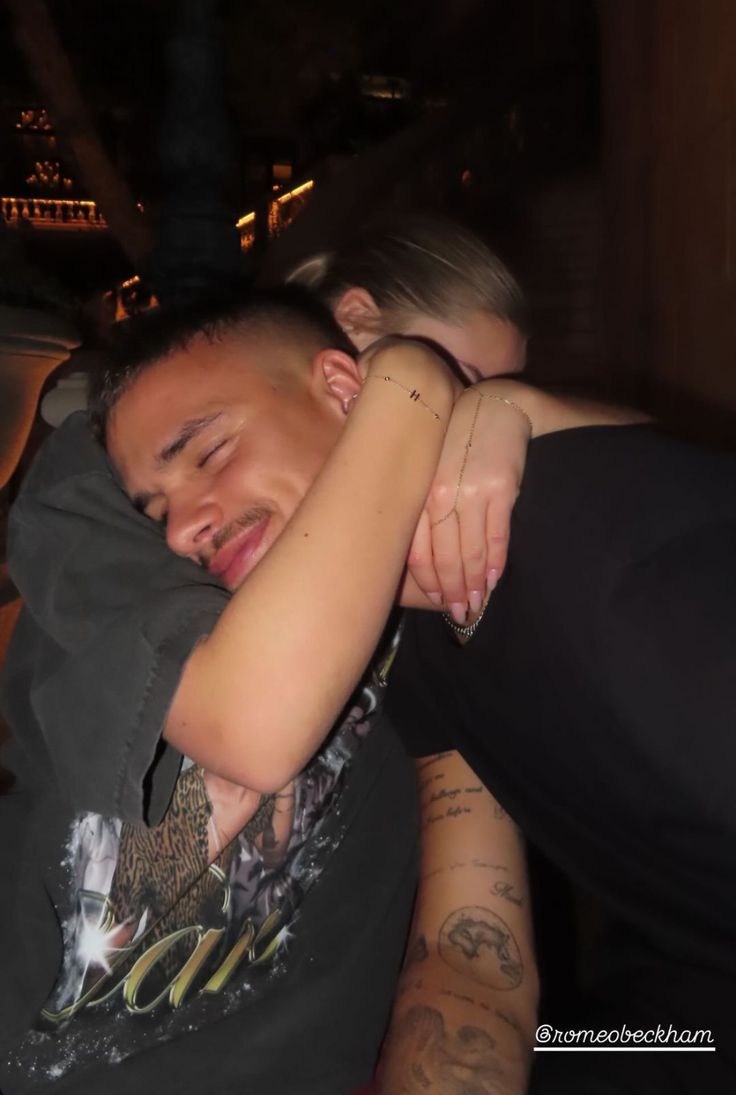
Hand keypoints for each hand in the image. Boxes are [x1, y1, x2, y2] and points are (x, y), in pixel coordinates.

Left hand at [407, 386, 530, 621]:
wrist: (497, 408)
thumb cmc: (457, 442)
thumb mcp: (430, 468)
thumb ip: (421, 506)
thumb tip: (416, 557)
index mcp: (417, 490)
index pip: (416, 551)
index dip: (427, 583)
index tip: (436, 602)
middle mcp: (439, 494)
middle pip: (443, 557)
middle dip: (451, 592)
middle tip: (458, 615)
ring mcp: (470, 492)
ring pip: (470, 552)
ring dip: (473, 585)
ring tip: (476, 607)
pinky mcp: (501, 490)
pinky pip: (497, 537)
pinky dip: (495, 564)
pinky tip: (494, 582)